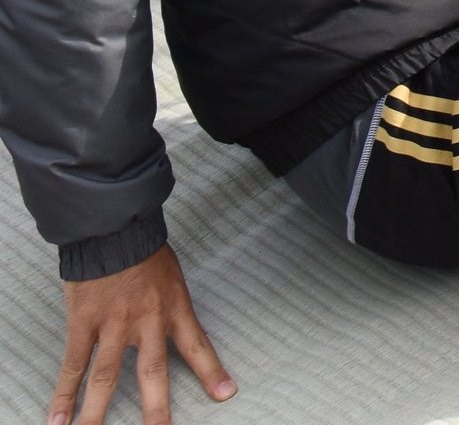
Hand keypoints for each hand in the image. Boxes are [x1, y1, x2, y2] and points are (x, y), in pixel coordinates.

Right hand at [54, 246, 231, 424]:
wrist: (112, 228)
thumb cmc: (144, 250)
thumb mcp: (171, 276)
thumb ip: (169, 307)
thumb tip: (167, 329)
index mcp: (174, 308)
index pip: (197, 345)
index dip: (211, 371)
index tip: (225, 394)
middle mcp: (147, 321)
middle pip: (153, 373)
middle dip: (157, 409)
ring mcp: (113, 324)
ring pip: (107, 377)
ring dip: (99, 413)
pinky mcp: (83, 323)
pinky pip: (74, 365)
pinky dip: (64, 394)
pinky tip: (59, 419)